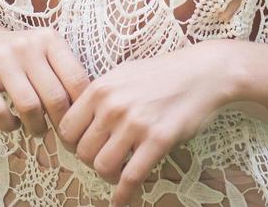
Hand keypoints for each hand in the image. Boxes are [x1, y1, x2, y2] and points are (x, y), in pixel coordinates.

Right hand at [0, 22, 90, 137]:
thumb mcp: (45, 52)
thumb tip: (89, 111)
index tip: (80, 125)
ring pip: (29, 106)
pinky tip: (13, 124)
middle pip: (55, 97)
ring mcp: (1, 58)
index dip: (82, 110)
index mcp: (49, 40)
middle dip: (61, 124)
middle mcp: (27, 46)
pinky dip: (9, 125)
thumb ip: (64, 74)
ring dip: (37, 128)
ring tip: (38, 131)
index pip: (76, 80)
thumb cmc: (20, 55)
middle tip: (61, 135)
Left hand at [55, 42, 235, 206]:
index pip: (66, 129)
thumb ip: (99, 97)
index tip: (86, 147)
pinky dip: (124, 196)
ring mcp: (135, 123)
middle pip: (83, 152)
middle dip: (93, 161)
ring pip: (103, 167)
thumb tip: (79, 120)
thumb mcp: (121, 75)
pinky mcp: (158, 140)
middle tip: (108, 159)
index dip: (73, 144)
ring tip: (120, 173)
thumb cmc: (161, 75)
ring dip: (109, 176)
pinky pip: (131, 178)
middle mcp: (113, 106)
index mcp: (100, 89)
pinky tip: (123, 202)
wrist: (201, 73)